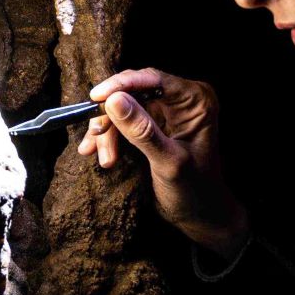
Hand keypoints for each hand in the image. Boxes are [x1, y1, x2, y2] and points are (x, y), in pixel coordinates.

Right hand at [78, 66, 250, 261]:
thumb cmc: (195, 191)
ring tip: (105, 159)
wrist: (199, 215)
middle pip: (132, 92)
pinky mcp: (150, 126)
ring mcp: (164, 112)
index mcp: (195, 100)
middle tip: (96, 139)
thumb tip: (114, 99)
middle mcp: (180, 99)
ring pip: (121, 108)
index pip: (152, 79)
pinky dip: (108, 138)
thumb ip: (142, 131)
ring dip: (107, 132)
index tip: (95, 98)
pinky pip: (120, 122)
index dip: (120, 85)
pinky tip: (99, 155)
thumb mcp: (168, 162)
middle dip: (110, 116)